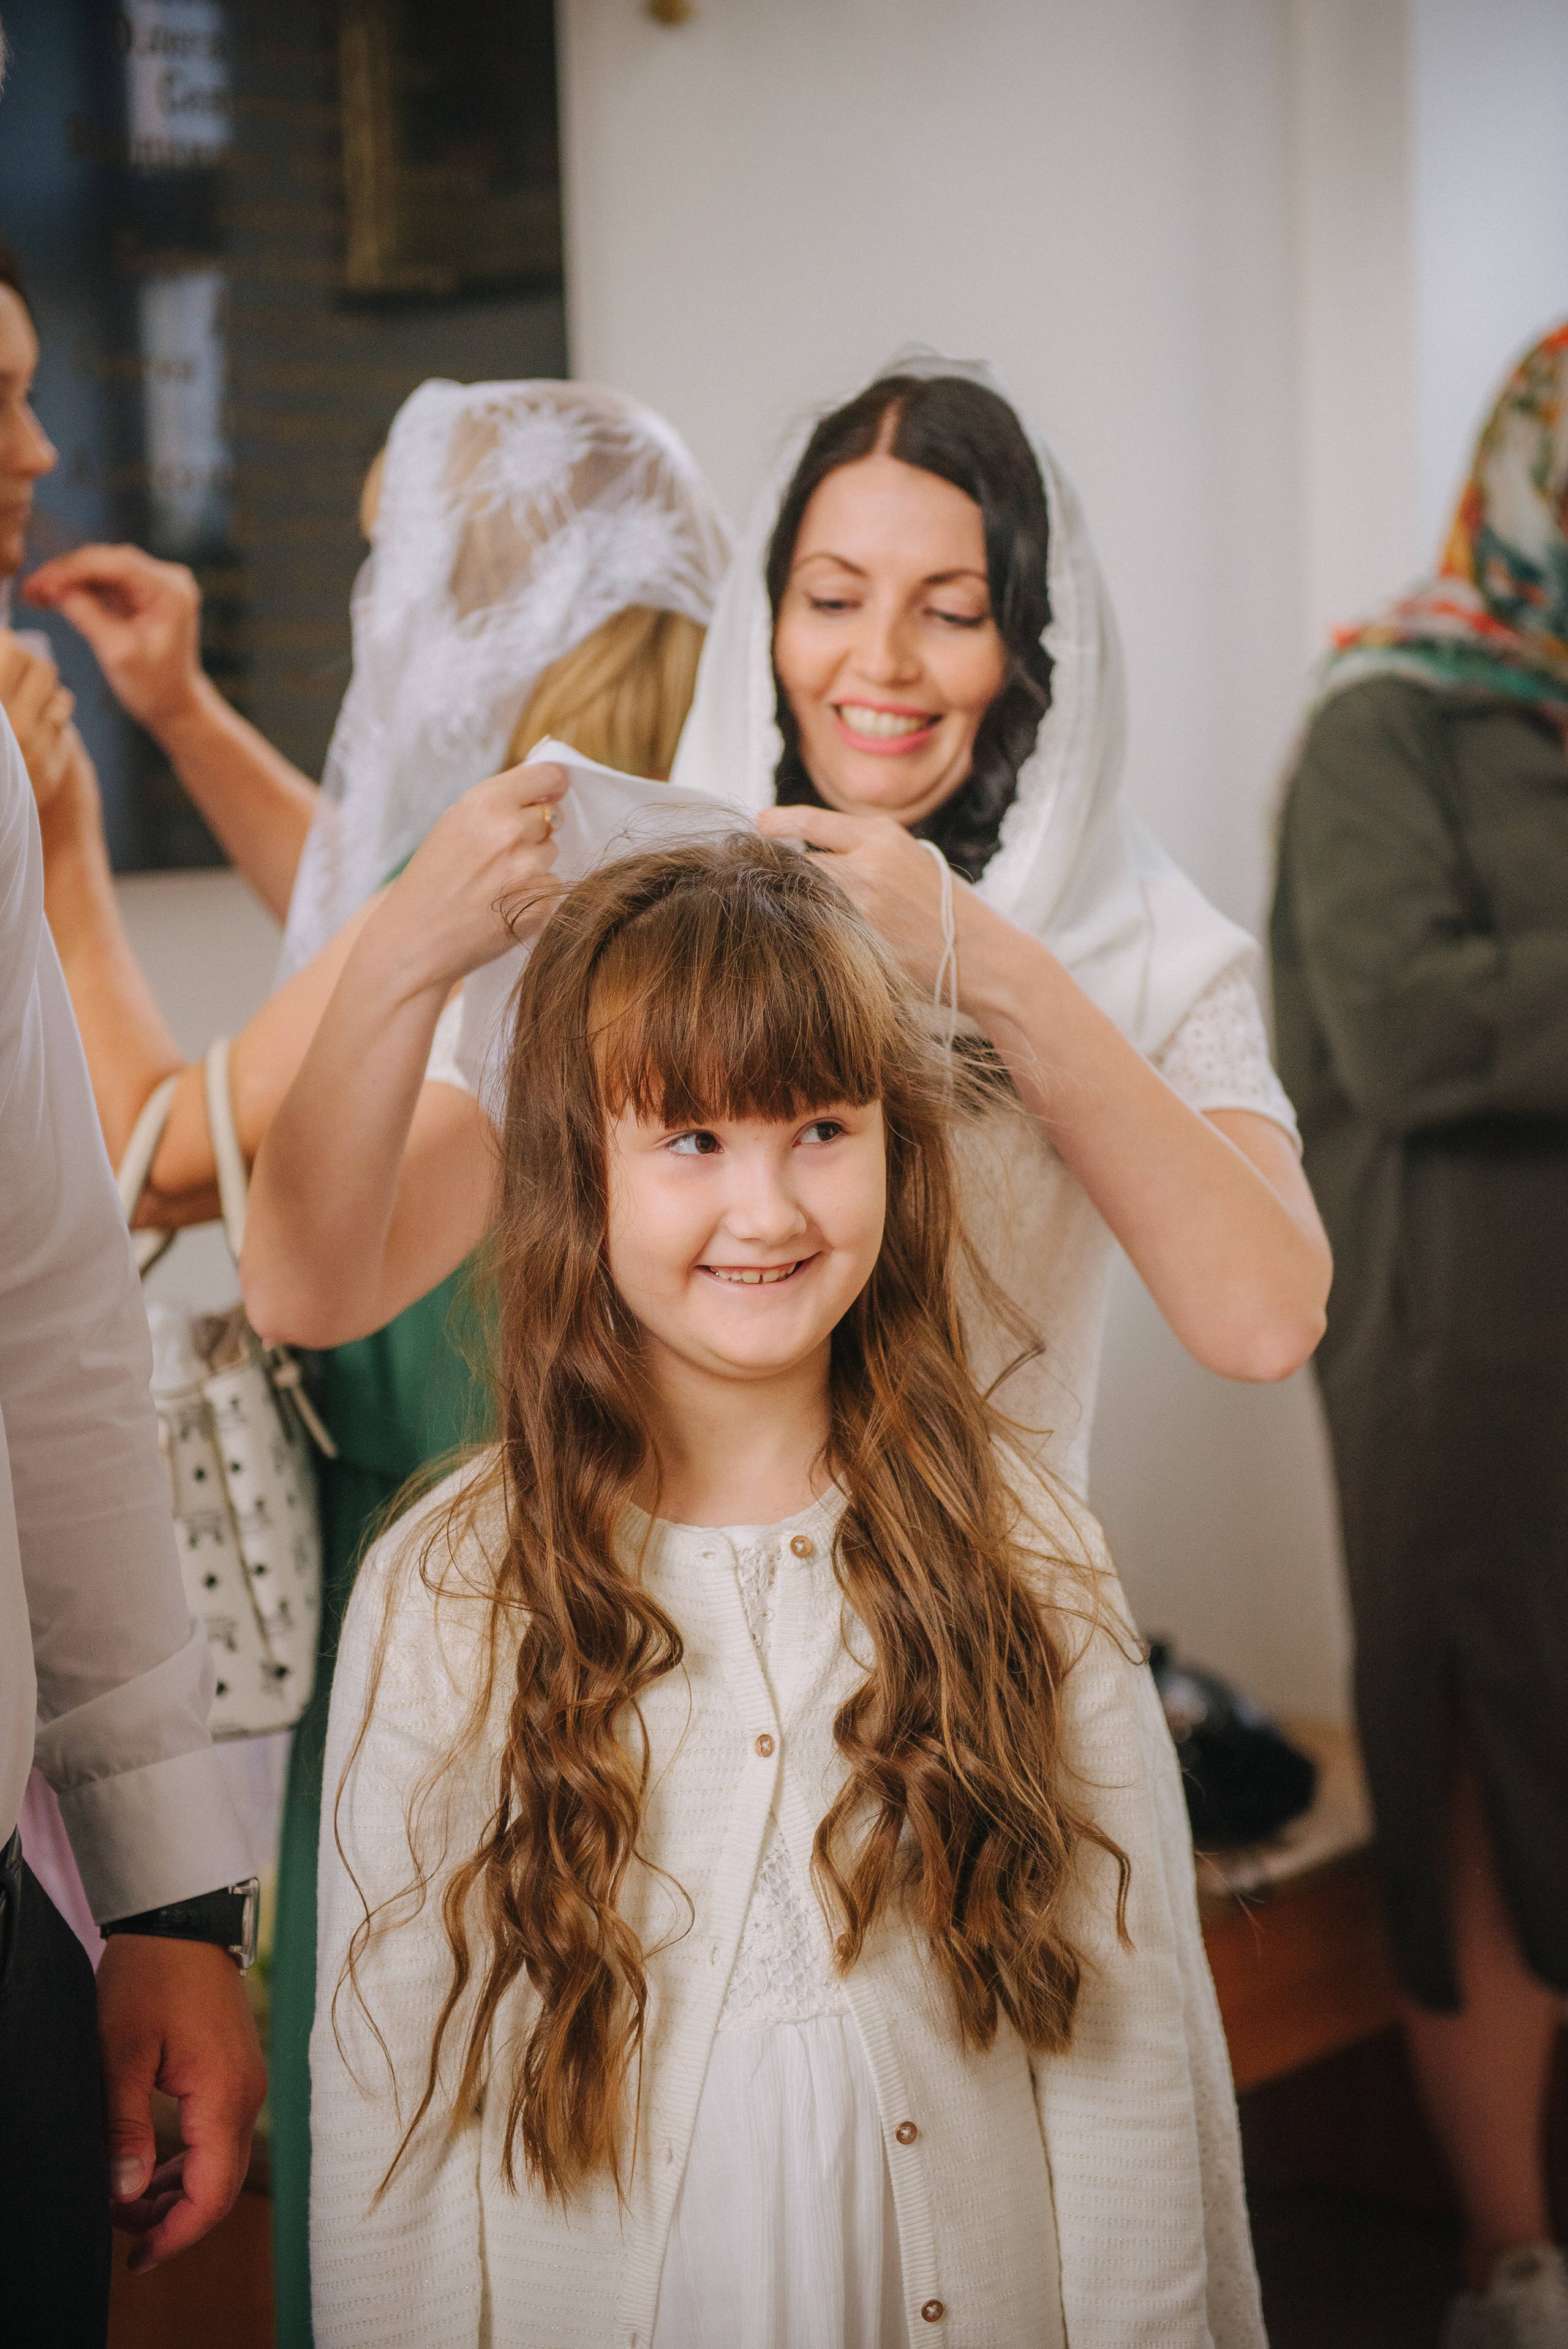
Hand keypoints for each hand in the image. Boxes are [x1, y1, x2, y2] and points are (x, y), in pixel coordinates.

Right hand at [0, 628, 77, 810]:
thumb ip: (0, 677)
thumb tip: (6, 639)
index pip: (12, 650)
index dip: (6, 642)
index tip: (2, 644)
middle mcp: (14, 729)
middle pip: (41, 667)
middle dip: (28, 663)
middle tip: (14, 670)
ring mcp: (37, 750)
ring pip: (59, 694)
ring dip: (42, 692)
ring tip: (22, 701)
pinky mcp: (54, 767)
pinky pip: (63, 724)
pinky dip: (49, 719)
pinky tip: (31, 728)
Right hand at [24, 543, 203, 738]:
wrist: (174, 704)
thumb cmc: (154, 686)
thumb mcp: (118, 653)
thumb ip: (88, 615)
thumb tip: (56, 588)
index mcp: (170, 592)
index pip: (117, 565)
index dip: (75, 569)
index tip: (45, 581)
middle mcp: (167, 580)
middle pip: (108, 562)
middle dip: (68, 572)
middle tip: (33, 586)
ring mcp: (155, 584)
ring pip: (102, 569)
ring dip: (69, 579)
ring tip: (36, 592)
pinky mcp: (141, 593)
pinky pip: (105, 582)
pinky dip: (79, 588)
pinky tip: (52, 595)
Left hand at [96, 1932, 266, 2272]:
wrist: (182, 1921)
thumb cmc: (151, 1977)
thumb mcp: (121, 2053)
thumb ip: (124, 2126)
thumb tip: (126, 2193)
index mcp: (224, 2097)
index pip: (211, 2194)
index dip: (175, 2235)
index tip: (135, 2256)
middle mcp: (246, 2096)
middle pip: (221, 2188)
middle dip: (173, 2221)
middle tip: (122, 2235)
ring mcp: (245, 2083)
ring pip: (221, 2165)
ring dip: (178, 2193)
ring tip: (127, 2202)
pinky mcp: (235, 2072)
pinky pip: (220, 2136)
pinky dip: (189, 2163)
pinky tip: (153, 2167)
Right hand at [370, 761, 569, 995]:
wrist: (415, 940)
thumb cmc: (430, 881)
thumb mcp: (453, 824)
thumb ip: (498, 803)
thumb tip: (549, 787)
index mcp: (486, 803)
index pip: (549, 775)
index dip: (553, 783)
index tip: (552, 791)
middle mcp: (511, 832)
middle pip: (552, 816)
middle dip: (533, 830)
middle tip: (499, 853)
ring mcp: (528, 870)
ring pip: (551, 853)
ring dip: (533, 863)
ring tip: (495, 882)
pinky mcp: (540, 905)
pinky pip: (552, 887)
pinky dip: (534, 895)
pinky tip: (502, 904)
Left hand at [755, 802, 960, 1001]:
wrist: (986, 956)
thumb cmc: (946, 910)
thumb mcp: (908, 860)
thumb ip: (862, 851)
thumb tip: (804, 851)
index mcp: (882, 835)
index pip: (810, 822)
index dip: (778, 824)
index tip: (759, 825)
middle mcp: (869, 863)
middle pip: (798, 862)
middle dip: (781, 872)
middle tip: (763, 879)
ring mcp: (863, 905)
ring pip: (804, 898)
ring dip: (793, 906)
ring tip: (789, 914)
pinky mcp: (862, 942)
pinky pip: (818, 932)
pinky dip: (809, 934)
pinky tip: (811, 942)